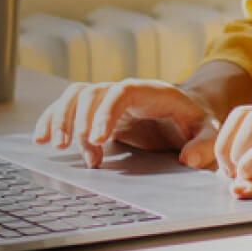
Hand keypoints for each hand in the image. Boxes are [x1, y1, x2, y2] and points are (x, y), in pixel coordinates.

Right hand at [28, 79, 213, 168]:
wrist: (188, 111)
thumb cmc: (196, 120)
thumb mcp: (209, 130)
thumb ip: (204, 143)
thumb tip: (188, 159)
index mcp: (151, 91)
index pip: (122, 92)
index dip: (106, 111)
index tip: (99, 137)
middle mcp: (124, 91)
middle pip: (92, 92)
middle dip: (79, 119)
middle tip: (76, 149)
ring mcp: (108, 99)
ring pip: (75, 97)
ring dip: (60, 118)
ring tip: (55, 146)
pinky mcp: (98, 112)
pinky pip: (70, 108)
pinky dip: (53, 120)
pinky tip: (42, 138)